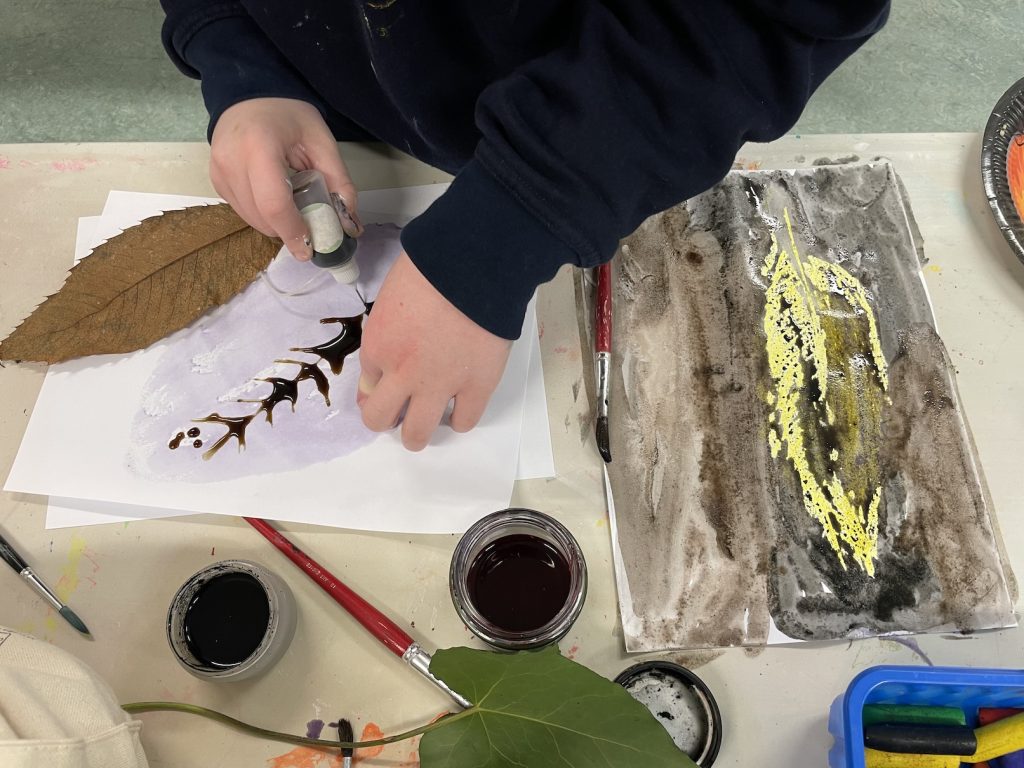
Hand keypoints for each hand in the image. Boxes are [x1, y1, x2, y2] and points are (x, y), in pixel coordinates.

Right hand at [210, 97, 358, 259]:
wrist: (250, 95)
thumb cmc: (289, 115)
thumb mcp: (322, 142)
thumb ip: (340, 183)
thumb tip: (350, 226)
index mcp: (259, 146)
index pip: (274, 203)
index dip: (294, 231)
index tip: (310, 248)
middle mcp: (231, 161)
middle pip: (262, 217)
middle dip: (288, 231)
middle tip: (310, 227)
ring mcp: (218, 172)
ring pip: (251, 219)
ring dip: (276, 225)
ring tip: (294, 207)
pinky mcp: (216, 181)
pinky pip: (243, 211)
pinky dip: (263, 215)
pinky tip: (277, 198)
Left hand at [358, 252, 511, 450]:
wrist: (477, 265)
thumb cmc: (431, 268)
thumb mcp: (390, 297)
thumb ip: (383, 334)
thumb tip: (380, 366)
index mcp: (378, 345)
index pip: (365, 383)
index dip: (375, 384)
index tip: (387, 380)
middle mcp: (402, 373)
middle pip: (379, 420)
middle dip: (386, 418)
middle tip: (400, 409)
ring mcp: (440, 384)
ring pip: (418, 434)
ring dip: (418, 432)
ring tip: (428, 421)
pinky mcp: (477, 386)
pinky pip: (465, 421)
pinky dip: (460, 418)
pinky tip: (461, 406)